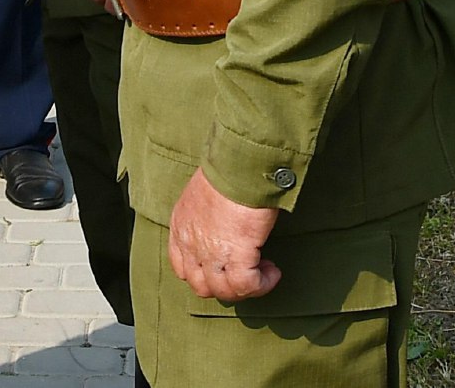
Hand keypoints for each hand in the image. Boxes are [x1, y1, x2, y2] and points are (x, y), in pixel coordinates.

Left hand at [168, 168, 281, 301]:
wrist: (241, 162)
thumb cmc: (230, 165)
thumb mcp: (207, 189)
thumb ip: (211, 210)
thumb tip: (228, 215)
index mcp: (181, 224)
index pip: (182, 266)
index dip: (205, 273)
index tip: (226, 265)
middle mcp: (191, 243)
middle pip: (202, 285)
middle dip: (226, 285)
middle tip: (248, 271)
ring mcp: (210, 253)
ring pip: (223, 291)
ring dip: (246, 288)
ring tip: (265, 272)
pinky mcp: (236, 255)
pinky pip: (246, 285)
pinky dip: (261, 285)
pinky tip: (273, 273)